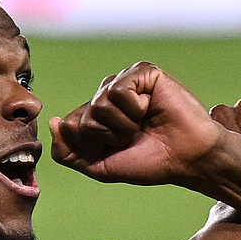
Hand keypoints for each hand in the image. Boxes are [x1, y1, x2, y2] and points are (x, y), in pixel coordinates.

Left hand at [49, 63, 226, 184]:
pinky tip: (152, 109)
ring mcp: (125, 82)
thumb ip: (68, 152)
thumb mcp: (100, 167)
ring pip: (100, 104)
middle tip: (134, 137)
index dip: (93, 145)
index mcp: (96, 115)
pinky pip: (120, 90)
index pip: (71, 126)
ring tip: (144, 124)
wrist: (187, 159)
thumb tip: (53, 123)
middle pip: (84, 118)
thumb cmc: (149, 162)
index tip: (119, 149)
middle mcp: (107, 95)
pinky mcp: (143, 72)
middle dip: (109, 137)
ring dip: (124, 125)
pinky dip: (136, 108)